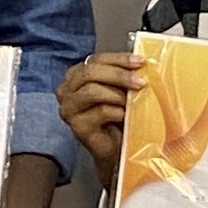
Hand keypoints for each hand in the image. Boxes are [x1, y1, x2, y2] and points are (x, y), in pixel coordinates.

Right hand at [58, 48, 135, 178]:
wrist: (115, 147)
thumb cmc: (117, 117)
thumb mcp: (119, 89)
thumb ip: (122, 75)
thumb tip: (140, 63)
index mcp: (75, 76)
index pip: (95, 60)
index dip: (118, 59)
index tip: (140, 62)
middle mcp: (66, 90)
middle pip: (90, 72)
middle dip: (118, 75)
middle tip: (140, 82)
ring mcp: (68, 109)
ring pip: (92, 90)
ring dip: (117, 94)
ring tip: (130, 102)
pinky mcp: (77, 127)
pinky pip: (100, 111)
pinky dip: (117, 111)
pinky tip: (124, 116)